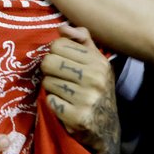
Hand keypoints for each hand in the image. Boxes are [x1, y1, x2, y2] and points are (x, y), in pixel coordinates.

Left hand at [42, 24, 118, 153]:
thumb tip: (62, 27)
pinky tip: (66, 106)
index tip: (63, 63)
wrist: (105, 127)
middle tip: (59, 78)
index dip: (55, 53)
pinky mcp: (78, 117)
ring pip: (47, 82)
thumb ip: (81, 40)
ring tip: (65, 94)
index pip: (58, 44)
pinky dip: (54, 104)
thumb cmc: (96, 89)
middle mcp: (95, 78)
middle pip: (49, 61)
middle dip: (50, 71)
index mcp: (98, 61)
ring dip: (52, 89)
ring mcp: (87, 98)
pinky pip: (50, 101)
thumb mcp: (95, 62)